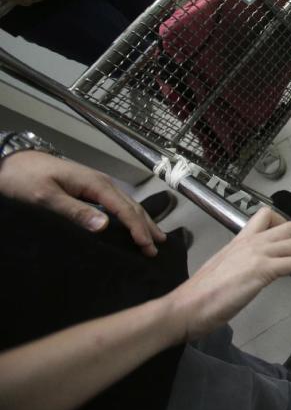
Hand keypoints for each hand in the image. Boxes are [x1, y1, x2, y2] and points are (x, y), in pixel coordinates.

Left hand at [0, 151, 165, 255]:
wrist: (12, 161)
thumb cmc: (26, 179)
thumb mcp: (46, 197)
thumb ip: (74, 211)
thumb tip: (104, 226)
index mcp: (95, 184)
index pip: (124, 209)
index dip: (137, 228)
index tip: (147, 246)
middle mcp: (102, 183)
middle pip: (131, 206)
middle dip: (146, 226)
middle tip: (157, 248)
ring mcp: (97, 185)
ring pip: (127, 204)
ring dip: (142, 221)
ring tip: (155, 237)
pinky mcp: (90, 189)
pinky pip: (117, 204)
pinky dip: (130, 216)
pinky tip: (133, 223)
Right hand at [167, 208, 290, 339]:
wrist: (185, 306)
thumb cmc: (199, 296)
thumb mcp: (223, 272)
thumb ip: (239, 266)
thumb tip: (249, 272)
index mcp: (239, 241)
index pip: (266, 218)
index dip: (288, 222)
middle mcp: (249, 242)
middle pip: (288, 226)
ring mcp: (257, 254)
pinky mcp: (262, 271)